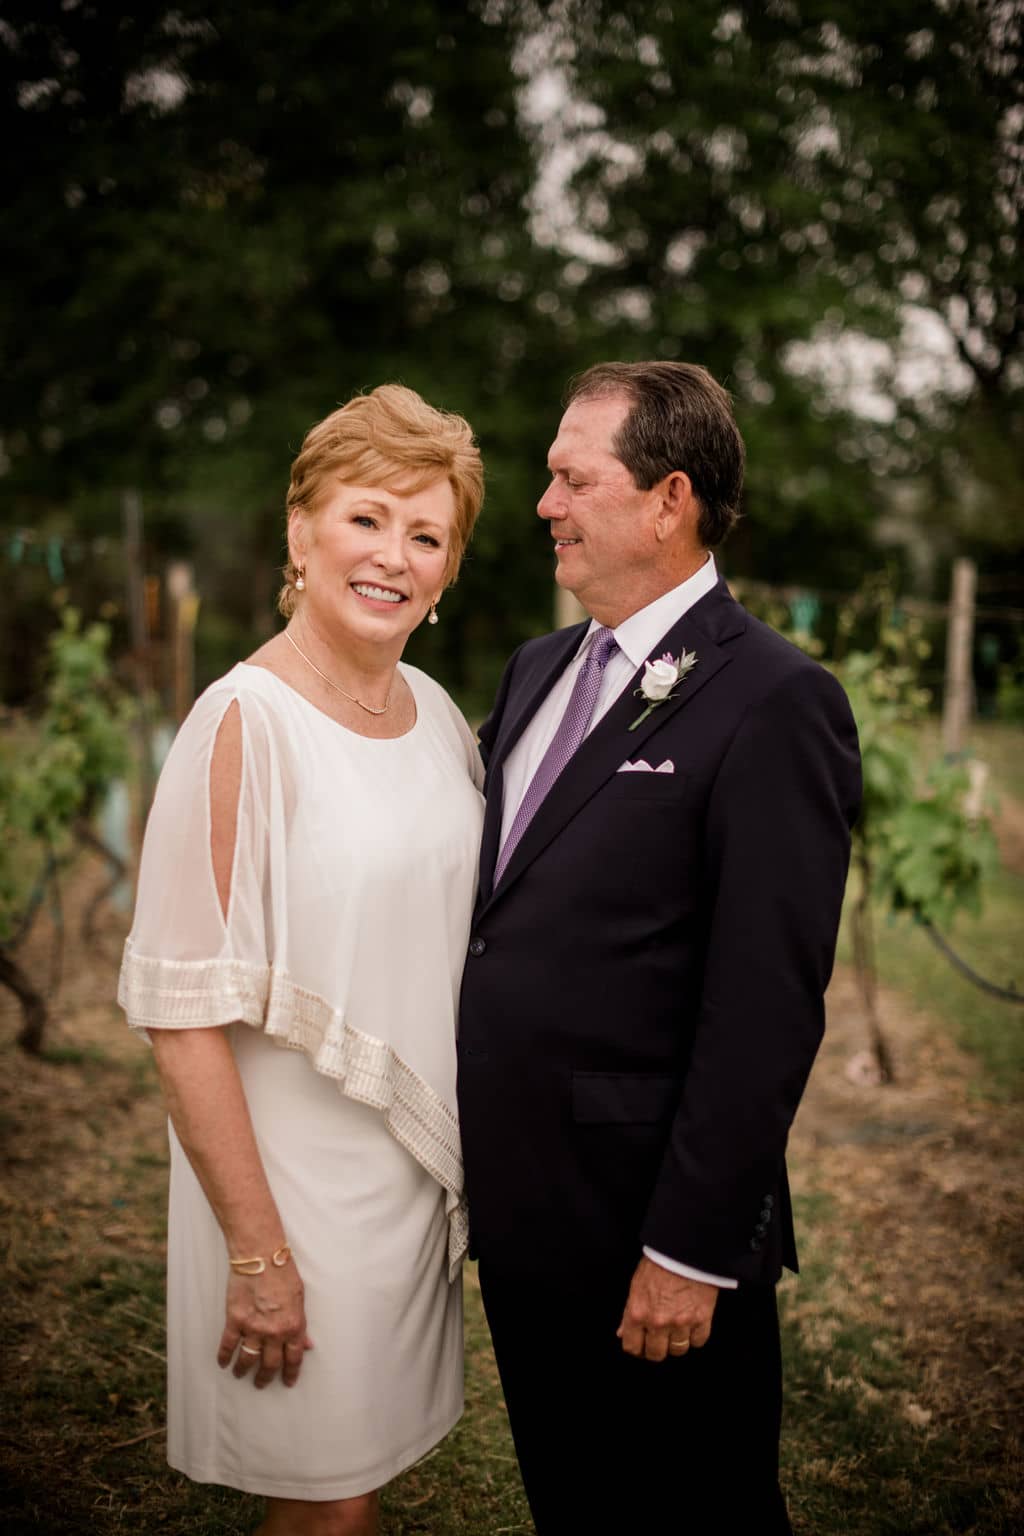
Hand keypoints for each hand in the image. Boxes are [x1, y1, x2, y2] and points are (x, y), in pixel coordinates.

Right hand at [217, 1261, 312, 1388]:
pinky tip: (223, 1363)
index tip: (287, 1382)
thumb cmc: (283, 1272)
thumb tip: (307, 1344)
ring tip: (240, 1374)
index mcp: (293, 1326)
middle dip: (265, 1377)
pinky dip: (224, 1356)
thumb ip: (301, 1324)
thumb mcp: (300, 1298)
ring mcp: (253, 1328)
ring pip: (248, 1359)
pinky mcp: (234, 1320)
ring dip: (243, 1370)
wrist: (261, 1256)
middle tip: (261, 1384)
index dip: (290, 1372)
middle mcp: (274, 1332)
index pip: (293, 1358)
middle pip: (270, 1364)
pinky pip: (228, 1345)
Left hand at [616, 1255, 717, 1361]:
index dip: (636, 1347)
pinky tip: (691, 1324)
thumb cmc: (659, 1262)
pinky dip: (695, 1335)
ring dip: (677, 1342)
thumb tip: (622, 1332)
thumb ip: (629, 1312)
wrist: (685, 1249)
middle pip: (656, 1354)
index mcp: (638, 1313)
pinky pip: (698, 1341)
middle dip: (656, 1348)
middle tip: (659, 1338)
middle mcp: (658, 1322)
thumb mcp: (636, 1285)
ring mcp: (681, 1323)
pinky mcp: (702, 1319)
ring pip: (678, 1350)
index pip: (632, 1347)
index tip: (641, 1344)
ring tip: (676, 1329)